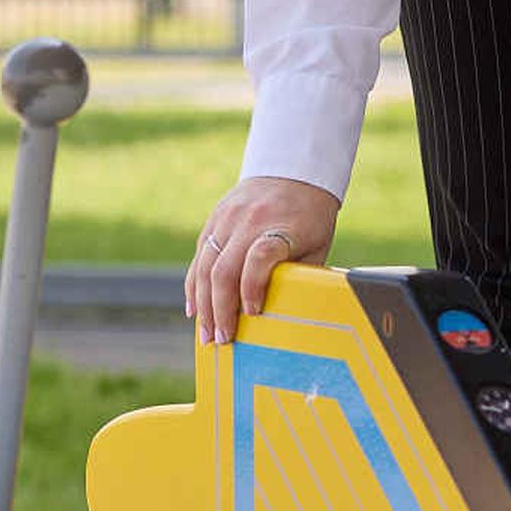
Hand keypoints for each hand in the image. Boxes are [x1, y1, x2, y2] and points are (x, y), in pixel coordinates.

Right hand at [185, 176, 342, 345]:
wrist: (292, 170)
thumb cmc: (310, 217)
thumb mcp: (317, 244)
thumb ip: (301, 275)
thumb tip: (290, 318)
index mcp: (279, 227)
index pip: (260, 257)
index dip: (253, 287)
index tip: (253, 312)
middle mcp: (248, 222)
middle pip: (224, 269)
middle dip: (220, 310)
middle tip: (223, 340)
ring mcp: (226, 219)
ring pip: (205, 266)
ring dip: (203, 305)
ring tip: (206, 335)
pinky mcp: (214, 220)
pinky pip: (198, 257)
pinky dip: (193, 286)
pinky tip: (194, 309)